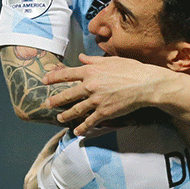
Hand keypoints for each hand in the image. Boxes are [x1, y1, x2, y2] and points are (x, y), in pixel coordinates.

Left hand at [44, 54, 166, 134]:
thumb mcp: (110, 60)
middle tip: (47, 104)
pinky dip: (82, 127)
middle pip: (67, 95)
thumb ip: (93, 60)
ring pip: (75, 110)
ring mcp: (96, 100)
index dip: (53, 78)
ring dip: (65, 115)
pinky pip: (89, 121)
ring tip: (59, 118)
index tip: (45, 80)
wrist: (144, 84)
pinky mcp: (104, 112)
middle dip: (56, 100)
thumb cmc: (130, 69)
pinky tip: (77, 131)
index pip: (66, 74)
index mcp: (90, 71)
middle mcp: (90, 85)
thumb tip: (81, 57)